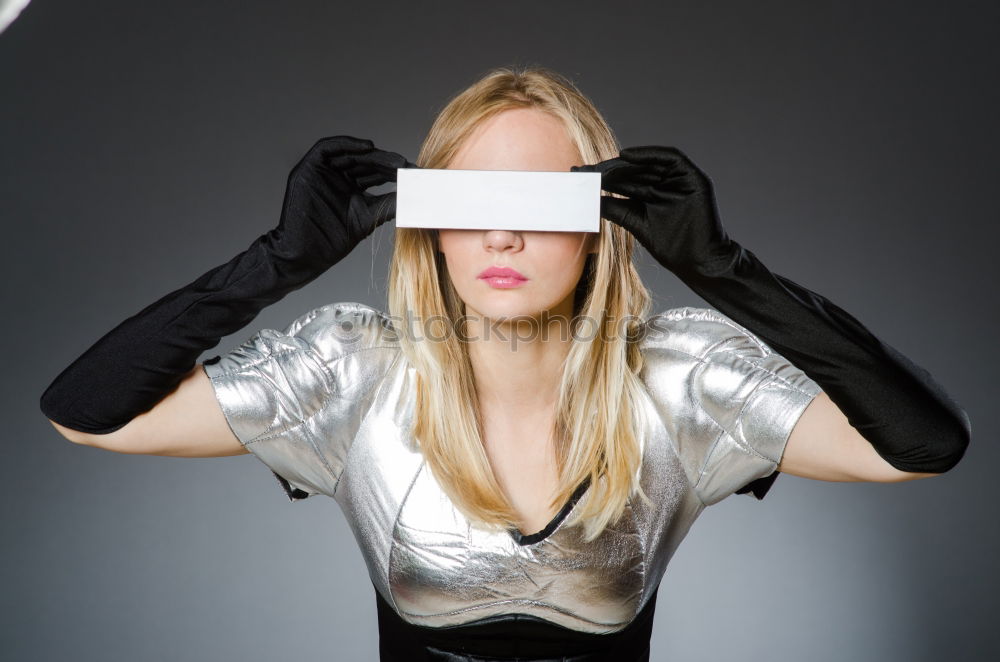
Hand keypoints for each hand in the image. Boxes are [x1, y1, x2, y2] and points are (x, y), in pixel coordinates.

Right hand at [277, 135, 418, 268]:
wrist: (308, 253)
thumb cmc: (335, 240)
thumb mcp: (370, 217)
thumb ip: (390, 203)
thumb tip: (416, 195)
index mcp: (352, 188)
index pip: (376, 173)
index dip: (394, 172)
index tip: (413, 174)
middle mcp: (338, 176)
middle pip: (365, 161)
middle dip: (386, 162)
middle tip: (406, 165)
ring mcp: (322, 171)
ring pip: (350, 153)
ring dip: (373, 154)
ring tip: (394, 161)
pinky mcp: (308, 168)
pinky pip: (327, 147)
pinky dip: (347, 143)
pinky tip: (369, 148)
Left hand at [571, 145, 734, 278]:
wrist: (698, 262)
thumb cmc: (670, 247)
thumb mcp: (635, 224)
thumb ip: (615, 209)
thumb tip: (589, 199)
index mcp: (650, 195)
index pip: (623, 180)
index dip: (601, 176)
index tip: (579, 174)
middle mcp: (664, 184)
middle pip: (634, 169)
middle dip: (609, 168)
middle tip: (587, 169)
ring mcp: (679, 180)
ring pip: (649, 162)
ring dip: (625, 161)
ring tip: (603, 166)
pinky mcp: (693, 178)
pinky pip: (672, 158)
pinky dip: (649, 154)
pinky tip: (627, 156)